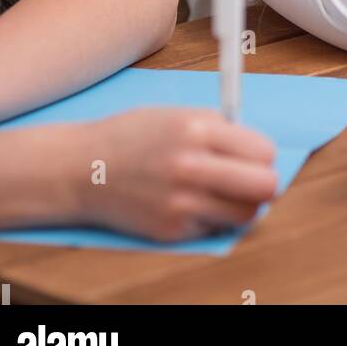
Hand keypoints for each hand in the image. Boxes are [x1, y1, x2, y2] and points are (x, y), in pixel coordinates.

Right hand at [71, 109, 278, 242]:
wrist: (82, 169)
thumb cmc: (132, 137)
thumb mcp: (177, 115)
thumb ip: (219, 129)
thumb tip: (258, 150)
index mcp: (196, 129)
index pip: (263, 151)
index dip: (263, 154)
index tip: (254, 156)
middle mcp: (190, 166)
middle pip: (264, 186)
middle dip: (264, 182)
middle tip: (253, 179)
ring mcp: (181, 202)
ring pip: (246, 214)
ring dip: (242, 204)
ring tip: (223, 192)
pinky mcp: (171, 230)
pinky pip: (214, 227)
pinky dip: (211, 217)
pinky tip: (191, 202)